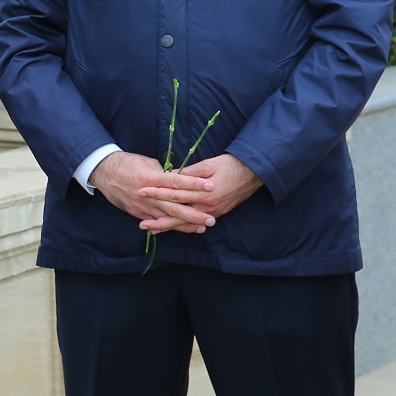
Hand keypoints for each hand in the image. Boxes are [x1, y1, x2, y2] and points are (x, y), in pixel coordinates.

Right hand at [91, 151, 214, 234]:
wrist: (103, 172)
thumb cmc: (126, 163)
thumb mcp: (146, 162)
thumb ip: (163, 173)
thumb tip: (178, 177)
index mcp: (150, 178)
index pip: (176, 182)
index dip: (194, 185)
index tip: (210, 186)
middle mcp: (147, 194)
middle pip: (174, 206)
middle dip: (194, 214)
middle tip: (211, 218)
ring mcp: (142, 206)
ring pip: (167, 218)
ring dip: (185, 224)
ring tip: (203, 227)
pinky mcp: (137, 213)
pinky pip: (156, 222)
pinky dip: (170, 226)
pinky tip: (183, 229)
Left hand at [137, 153, 261, 231]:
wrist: (254, 172)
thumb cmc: (230, 165)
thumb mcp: (208, 164)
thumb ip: (188, 173)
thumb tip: (170, 177)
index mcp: (203, 192)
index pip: (175, 194)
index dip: (157, 193)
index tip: (142, 192)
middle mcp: (208, 206)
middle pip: (179, 215)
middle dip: (159, 219)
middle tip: (142, 224)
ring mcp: (213, 212)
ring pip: (187, 222)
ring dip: (170, 226)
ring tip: (153, 230)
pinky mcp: (218, 213)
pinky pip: (197, 222)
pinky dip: (185, 226)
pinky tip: (174, 228)